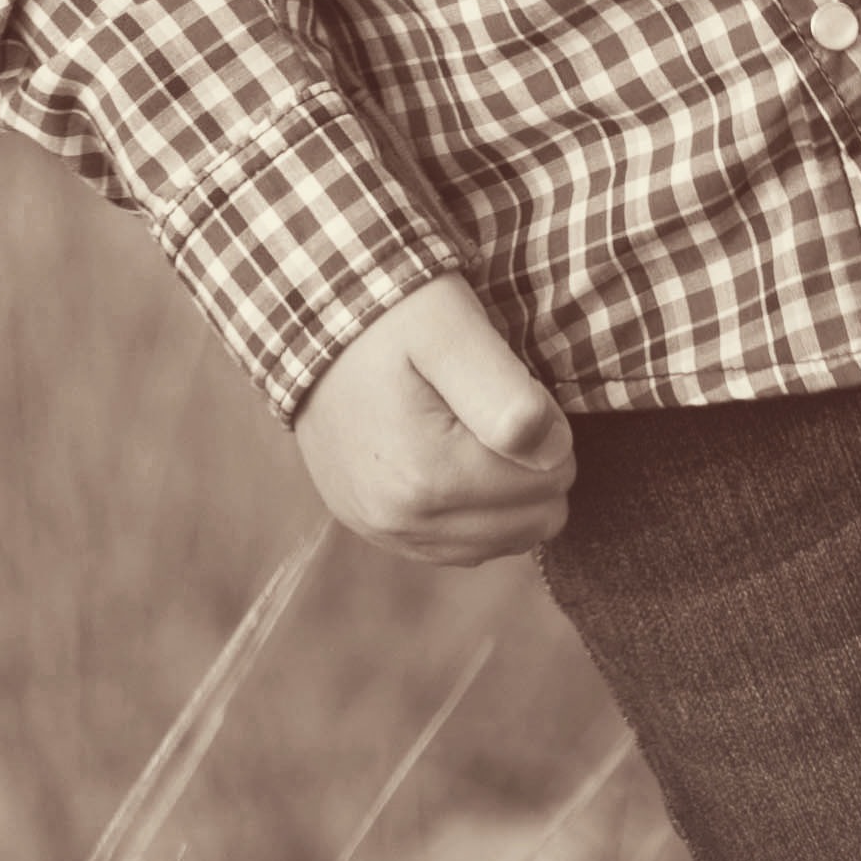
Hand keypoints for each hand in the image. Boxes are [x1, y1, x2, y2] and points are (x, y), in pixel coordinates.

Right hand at [292, 273, 575, 565]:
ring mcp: (388, 534)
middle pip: (536, 518)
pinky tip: (450, 455)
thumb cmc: (389, 314)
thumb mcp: (453, 330)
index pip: (552, 475)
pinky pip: (464, 546)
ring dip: (504, 488)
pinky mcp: (378, 533)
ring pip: (506, 540)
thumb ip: (510, 399)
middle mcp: (404, 523)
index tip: (506, 381)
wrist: (308, 316)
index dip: (546, 422)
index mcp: (428, 477)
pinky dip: (473, 507)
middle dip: (529, 462)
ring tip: (466, 426)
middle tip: (487, 403)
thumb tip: (553, 456)